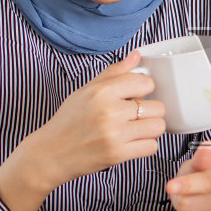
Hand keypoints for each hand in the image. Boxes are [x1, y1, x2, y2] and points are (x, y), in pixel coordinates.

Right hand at [0, 51, 164, 210]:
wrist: (51, 153)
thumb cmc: (68, 121)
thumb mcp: (86, 90)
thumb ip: (114, 72)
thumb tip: (136, 56)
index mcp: (102, 91)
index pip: (146, 83)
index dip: (144, 89)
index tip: (136, 95)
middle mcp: (109, 111)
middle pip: (158, 106)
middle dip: (150, 111)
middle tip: (136, 115)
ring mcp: (115, 134)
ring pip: (158, 126)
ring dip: (151, 128)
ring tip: (137, 128)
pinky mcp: (118, 154)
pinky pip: (152, 147)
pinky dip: (146, 145)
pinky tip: (133, 141)